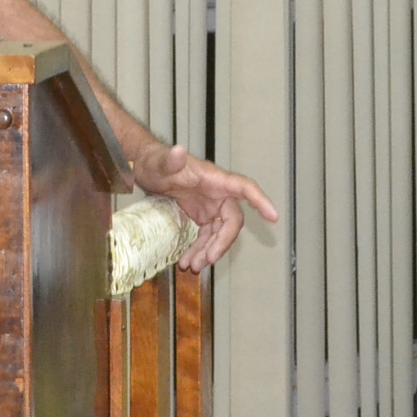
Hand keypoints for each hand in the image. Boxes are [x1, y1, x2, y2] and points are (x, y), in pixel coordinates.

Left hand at [128, 143, 278, 272]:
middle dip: (222, 242)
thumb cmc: (155, 162)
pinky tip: (190, 260)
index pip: (244, 188)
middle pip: (231, 221)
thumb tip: (178, 150)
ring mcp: (209, 206)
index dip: (260, 201)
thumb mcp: (160, 163)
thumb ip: (170, 160)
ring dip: (209, 251)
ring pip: (219, 233)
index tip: (273, 217)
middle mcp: (217, 193)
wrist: (144, 169)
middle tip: (208, 259)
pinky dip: (200, 249)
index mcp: (214, 179)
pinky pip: (206, 236)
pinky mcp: (200, 215)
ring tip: (193, 266)